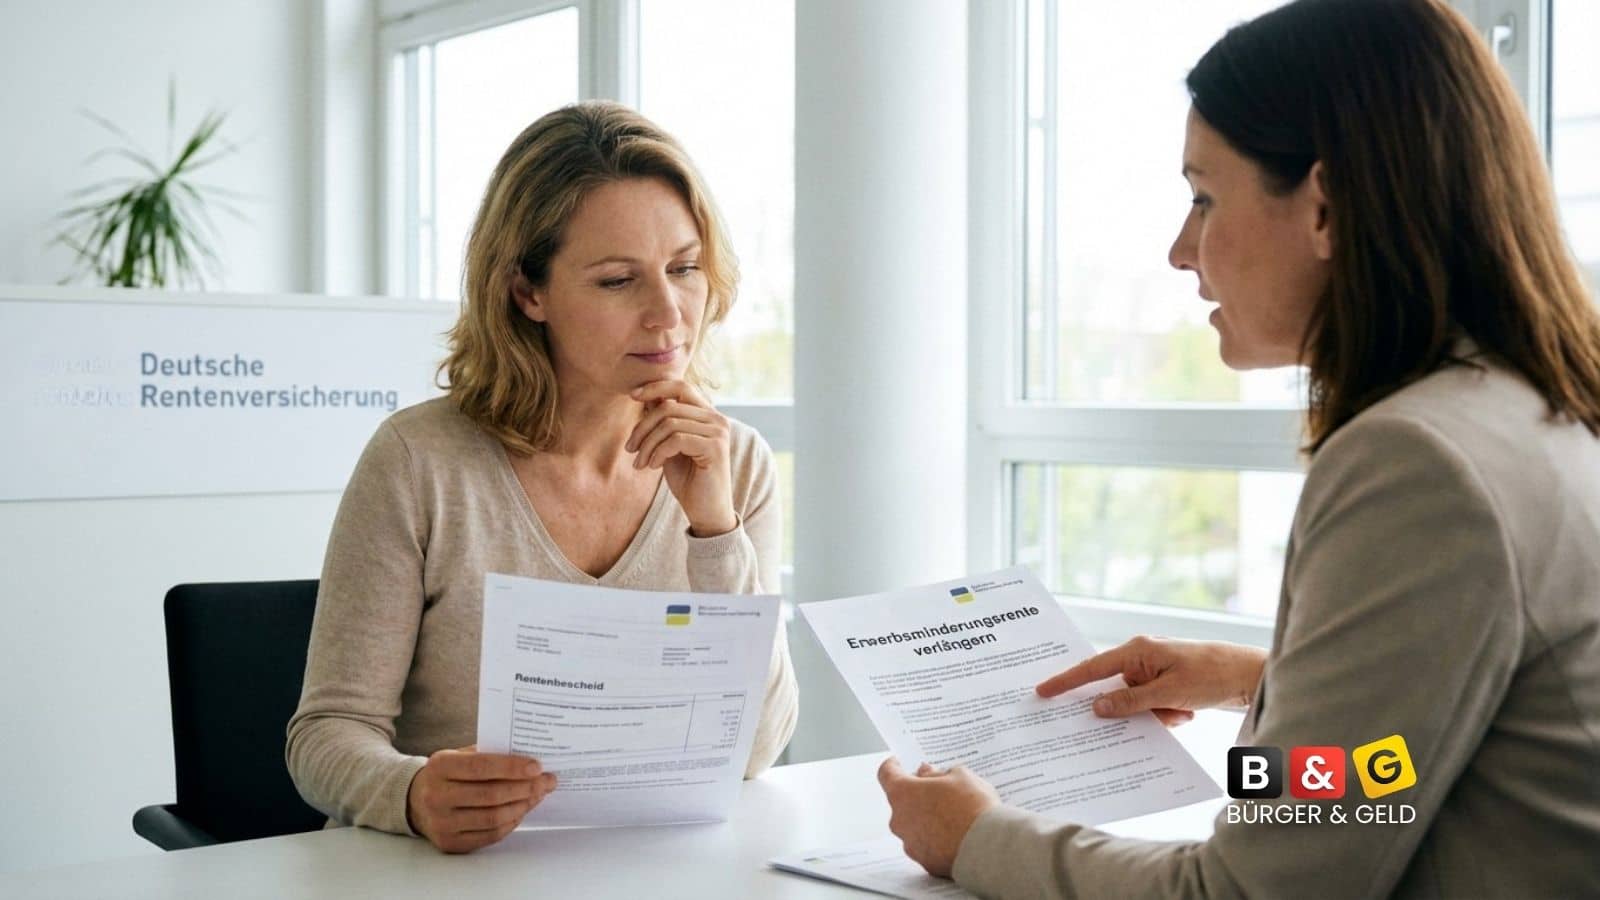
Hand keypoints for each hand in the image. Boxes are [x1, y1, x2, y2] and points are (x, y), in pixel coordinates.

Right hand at [405, 745, 557, 852]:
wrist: (415, 800)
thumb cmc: (447, 774)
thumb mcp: (458, 755)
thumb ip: (488, 755)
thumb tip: (529, 763)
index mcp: (440, 767)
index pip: (481, 767)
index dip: (512, 767)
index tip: (537, 766)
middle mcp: (437, 796)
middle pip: (491, 795)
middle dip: (525, 788)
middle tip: (547, 781)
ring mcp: (442, 823)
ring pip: (493, 818)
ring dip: (522, 806)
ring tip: (538, 795)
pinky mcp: (450, 843)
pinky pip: (490, 835)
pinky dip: (511, 823)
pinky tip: (522, 810)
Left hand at [627, 379, 736, 536]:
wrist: (706, 512)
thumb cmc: (689, 480)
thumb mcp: (669, 447)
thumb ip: (663, 423)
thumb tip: (645, 398)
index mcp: (707, 415)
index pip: (681, 386)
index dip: (655, 387)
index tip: (632, 396)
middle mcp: (717, 419)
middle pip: (668, 406)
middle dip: (642, 427)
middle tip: (630, 449)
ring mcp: (718, 432)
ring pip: (669, 423)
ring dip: (647, 444)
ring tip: (640, 463)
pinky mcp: (715, 448)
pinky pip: (675, 439)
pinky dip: (658, 453)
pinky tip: (654, 467)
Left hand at [877, 757, 1001, 877]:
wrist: (988, 847)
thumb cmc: (973, 806)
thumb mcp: (960, 776)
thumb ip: (937, 773)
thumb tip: (926, 773)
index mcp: (902, 793)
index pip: (887, 773)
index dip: (894, 765)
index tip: (901, 763)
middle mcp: (899, 820)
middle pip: (902, 801)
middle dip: (917, 794)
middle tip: (939, 789)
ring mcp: (910, 843)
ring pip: (914, 825)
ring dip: (927, 818)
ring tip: (954, 815)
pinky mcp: (924, 862)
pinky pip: (926, 845)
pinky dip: (937, 839)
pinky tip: (957, 835)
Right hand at [1035, 635, 1265, 725]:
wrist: (1250, 676)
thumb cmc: (1211, 675)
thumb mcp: (1168, 694)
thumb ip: (1129, 702)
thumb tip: (1097, 707)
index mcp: (1137, 650)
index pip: (1092, 668)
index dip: (1066, 681)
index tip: (1042, 691)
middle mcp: (1142, 657)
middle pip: (1116, 691)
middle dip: (1133, 710)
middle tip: (1158, 714)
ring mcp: (1155, 670)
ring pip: (1136, 704)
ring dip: (1156, 715)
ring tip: (1182, 712)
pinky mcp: (1167, 683)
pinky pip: (1151, 706)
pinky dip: (1165, 715)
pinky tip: (1187, 712)